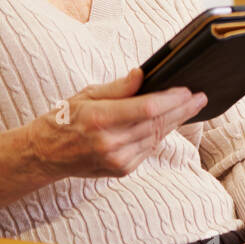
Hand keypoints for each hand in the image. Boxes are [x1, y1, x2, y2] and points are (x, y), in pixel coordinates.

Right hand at [27, 67, 206, 180]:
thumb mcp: (86, 95)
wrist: (43, 155)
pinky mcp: (122, 169)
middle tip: (201, 98)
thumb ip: (117, 87)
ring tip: (190, 108)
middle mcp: (110, 142)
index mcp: (99, 119)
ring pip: (157, 137)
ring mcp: (117, 159)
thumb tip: (141, 74)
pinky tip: (168, 124)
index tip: (189, 90)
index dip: (172, 100)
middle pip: (157, 123)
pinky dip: (160, 135)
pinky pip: (149, 149)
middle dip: (183, 110)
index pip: (147, 109)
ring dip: (175, 122)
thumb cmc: (63, 119)